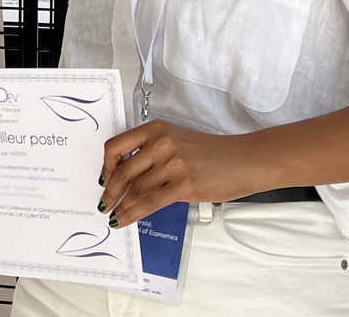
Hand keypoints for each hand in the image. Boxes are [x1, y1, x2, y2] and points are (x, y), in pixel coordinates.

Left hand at [98, 120, 264, 227]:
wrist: (244, 160)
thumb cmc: (211, 152)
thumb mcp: (176, 139)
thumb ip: (152, 150)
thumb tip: (128, 174)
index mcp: (155, 129)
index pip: (116, 146)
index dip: (106, 166)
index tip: (103, 178)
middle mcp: (160, 144)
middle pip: (123, 171)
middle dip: (110, 191)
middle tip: (104, 202)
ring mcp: (171, 164)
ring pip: (135, 190)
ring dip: (121, 205)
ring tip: (114, 214)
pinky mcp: (183, 185)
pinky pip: (150, 203)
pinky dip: (133, 213)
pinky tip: (126, 219)